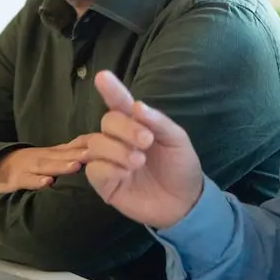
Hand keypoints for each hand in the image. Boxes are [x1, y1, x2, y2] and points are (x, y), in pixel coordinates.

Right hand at [0, 135, 89, 193]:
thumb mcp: (49, 157)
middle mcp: (42, 157)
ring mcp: (28, 167)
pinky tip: (47, 182)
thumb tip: (95, 155)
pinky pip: (26, 180)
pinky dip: (36, 181)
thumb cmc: (31, 164)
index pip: (71, 148)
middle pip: (62, 155)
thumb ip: (69, 156)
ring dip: (61, 166)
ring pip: (46, 165)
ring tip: (76, 166)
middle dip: (77, 154)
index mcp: (52, 153)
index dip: (86, 147)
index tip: (103, 145)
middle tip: (94, 154)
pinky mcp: (16, 179)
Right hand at [85, 71, 203, 229]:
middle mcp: (119, 139)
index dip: (111, 90)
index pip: (119, 103)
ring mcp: (109, 161)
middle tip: (146, 141)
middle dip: (124, 128)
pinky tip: (126, 174)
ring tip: (139, 161)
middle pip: (107, 121)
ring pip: (96, 144)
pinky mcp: (104, 183)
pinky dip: (109, 168)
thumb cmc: (181, 167)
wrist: (184, 203)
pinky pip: (94, 169)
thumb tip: (136, 105)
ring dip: (117, 150)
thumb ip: (157, 122)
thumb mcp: (177, 141)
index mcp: (137, 124)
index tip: (103, 77)